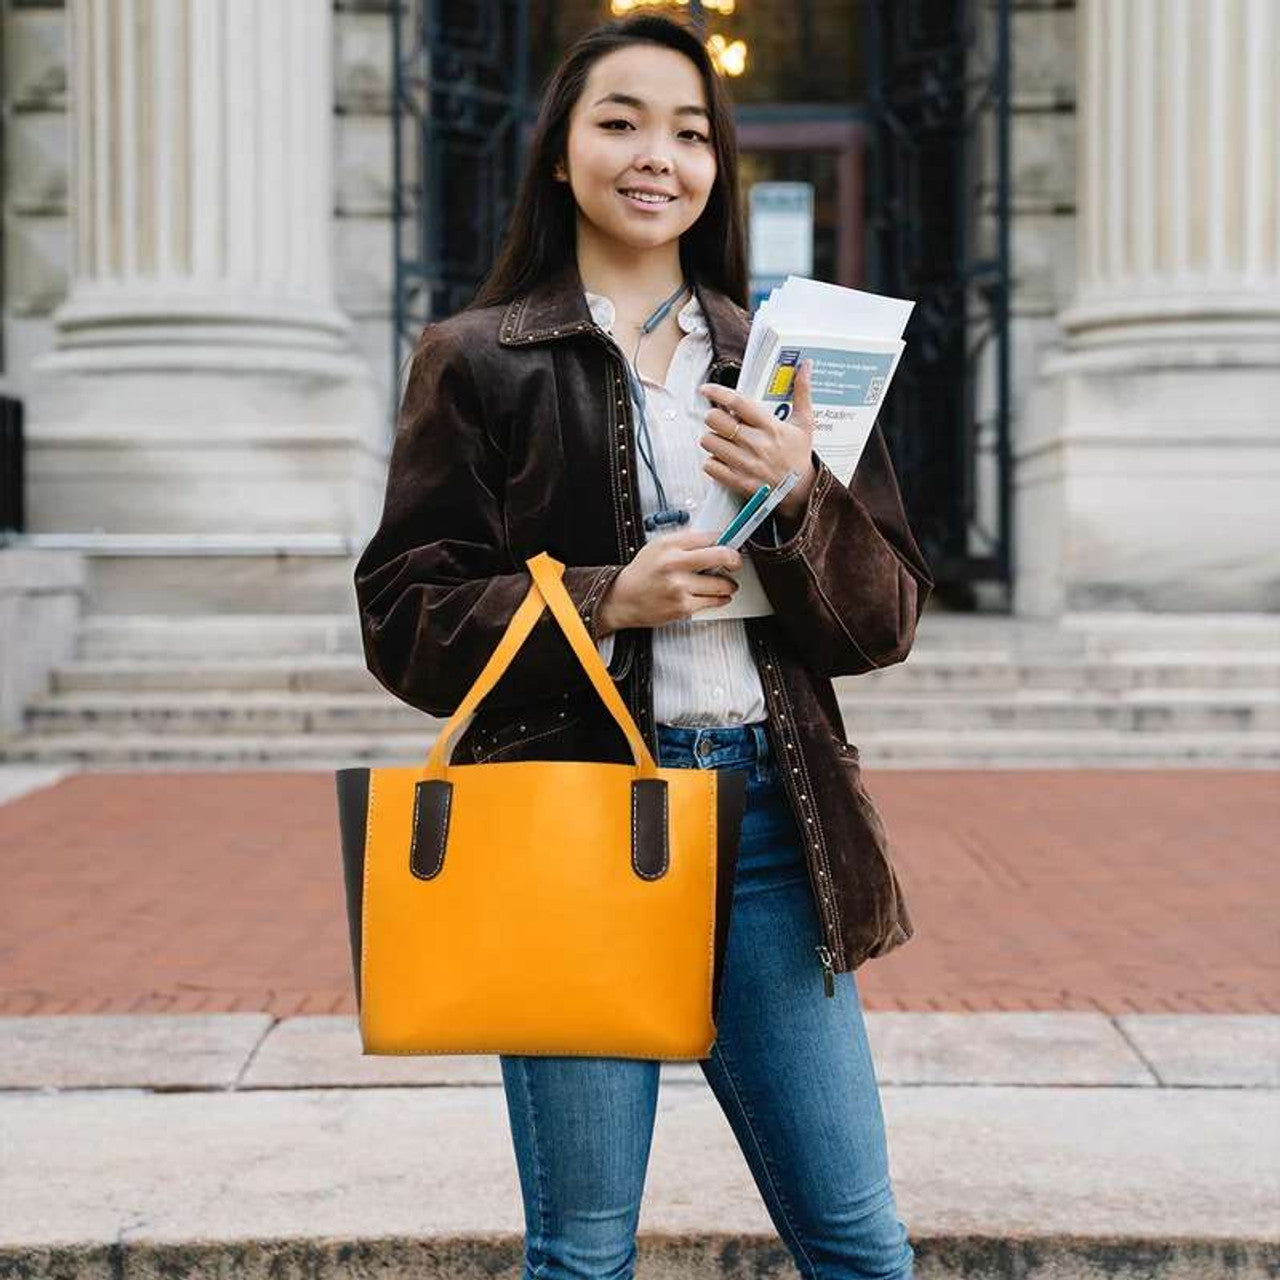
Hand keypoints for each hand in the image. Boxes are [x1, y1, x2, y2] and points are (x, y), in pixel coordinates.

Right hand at [597, 529, 743, 632]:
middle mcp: (674, 564)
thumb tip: (713, 540)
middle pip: (721, 556)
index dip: (726, 540)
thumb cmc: (643, 572)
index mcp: (669, 545)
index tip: (731, 544)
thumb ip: (685, 542)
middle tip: (736, 562)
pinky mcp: (683, 607)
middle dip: (735, 559)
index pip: (709, 537)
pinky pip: (714, 601)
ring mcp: (680, 587)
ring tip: (727, 583)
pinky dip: (720, 598)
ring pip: (722, 584)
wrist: (624, 598)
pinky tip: (718, 595)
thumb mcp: (658, 546)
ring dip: (729, 584)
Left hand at [697, 359, 818, 520]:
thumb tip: (806, 365)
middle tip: (718, 420)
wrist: (801, 491)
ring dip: (711, 439)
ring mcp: (746, 464)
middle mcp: (756, 444)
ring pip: (709, 442)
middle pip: (716, 421)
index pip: (738, 403)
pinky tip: (722, 460)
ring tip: (721, 441)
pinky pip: (710, 467)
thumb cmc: (799, 454)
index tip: (706, 389)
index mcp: (770, 426)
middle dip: (713, 417)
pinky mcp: (738, 482)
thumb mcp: (805, 423)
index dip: (717, 393)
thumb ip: (803, 392)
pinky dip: (711, 462)